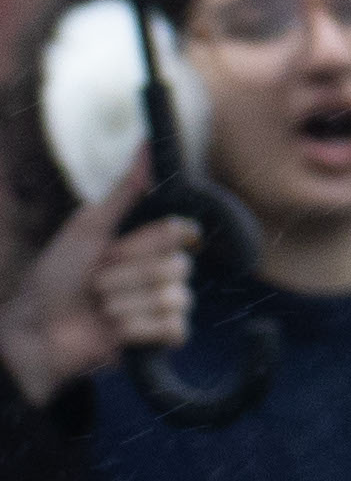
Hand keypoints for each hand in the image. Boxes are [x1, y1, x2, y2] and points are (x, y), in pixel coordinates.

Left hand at [4, 165, 198, 409]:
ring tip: (101, 308)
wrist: (38, 327)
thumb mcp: (89, 226)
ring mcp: (164, 305)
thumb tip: (147, 142)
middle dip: (126, 276)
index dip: (146, 244)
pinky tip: (114, 330)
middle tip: (96, 282)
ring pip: (173, 298)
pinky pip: (173, 328)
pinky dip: (135, 329)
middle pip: (178, 267)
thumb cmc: (57, 274)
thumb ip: (126, 189)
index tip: (113, 249)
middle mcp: (161, 271)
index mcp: (148, 243)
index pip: (182, 232)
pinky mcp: (162, 338)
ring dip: (125, 304)